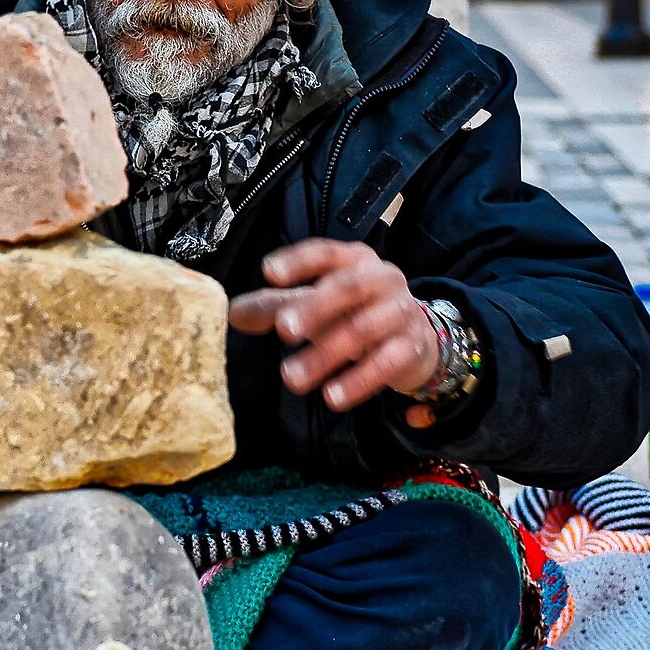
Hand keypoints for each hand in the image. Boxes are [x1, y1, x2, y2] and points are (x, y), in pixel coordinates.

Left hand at [229, 239, 439, 411]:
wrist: (415, 339)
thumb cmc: (356, 312)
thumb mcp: (318, 303)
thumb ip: (276, 305)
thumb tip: (233, 313)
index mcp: (354, 259)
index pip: (325, 252)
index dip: (298, 261)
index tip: (269, 273)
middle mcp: (381, 278)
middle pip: (347, 288)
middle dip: (314, 307)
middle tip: (283, 330)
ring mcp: (400, 310)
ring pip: (361, 330)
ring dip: (325, 356)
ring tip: (291, 379)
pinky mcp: (411, 345)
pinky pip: (385, 363)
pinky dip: (358, 382)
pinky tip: (332, 397)